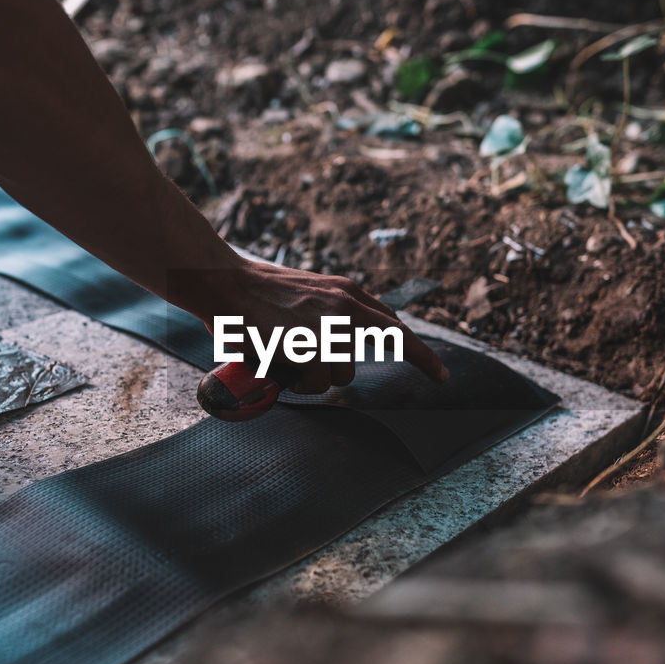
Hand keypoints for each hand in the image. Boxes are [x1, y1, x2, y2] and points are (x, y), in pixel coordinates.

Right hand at [199, 260, 449, 394]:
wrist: (224, 282)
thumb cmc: (255, 291)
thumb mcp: (307, 291)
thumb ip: (332, 310)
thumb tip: (344, 344)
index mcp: (346, 292)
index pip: (395, 328)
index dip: (421, 356)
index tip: (440, 376)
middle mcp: (346, 308)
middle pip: (354, 366)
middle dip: (330, 371)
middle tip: (295, 357)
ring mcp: (330, 327)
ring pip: (337, 376)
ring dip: (311, 375)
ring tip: (281, 355)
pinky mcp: (312, 346)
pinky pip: (316, 381)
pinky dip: (297, 379)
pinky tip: (277, 361)